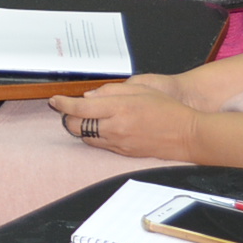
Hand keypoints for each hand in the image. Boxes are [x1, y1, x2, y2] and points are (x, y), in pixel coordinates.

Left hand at [56, 81, 202, 159]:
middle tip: (67, 109)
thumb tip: (89, 97)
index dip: (63, 104)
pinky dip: (94, 136)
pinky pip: (100, 145)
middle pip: (77, 126)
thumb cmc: (168, 109)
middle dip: (67, 117)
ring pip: (86, 137)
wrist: (188, 135)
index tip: (55, 100)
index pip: (80, 108)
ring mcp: (119, 143)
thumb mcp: (140, 89)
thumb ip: (111, 90)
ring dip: (80, 127)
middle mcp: (116, 128)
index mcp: (119, 108)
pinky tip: (100, 128)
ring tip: (85, 117)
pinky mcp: (124, 153)